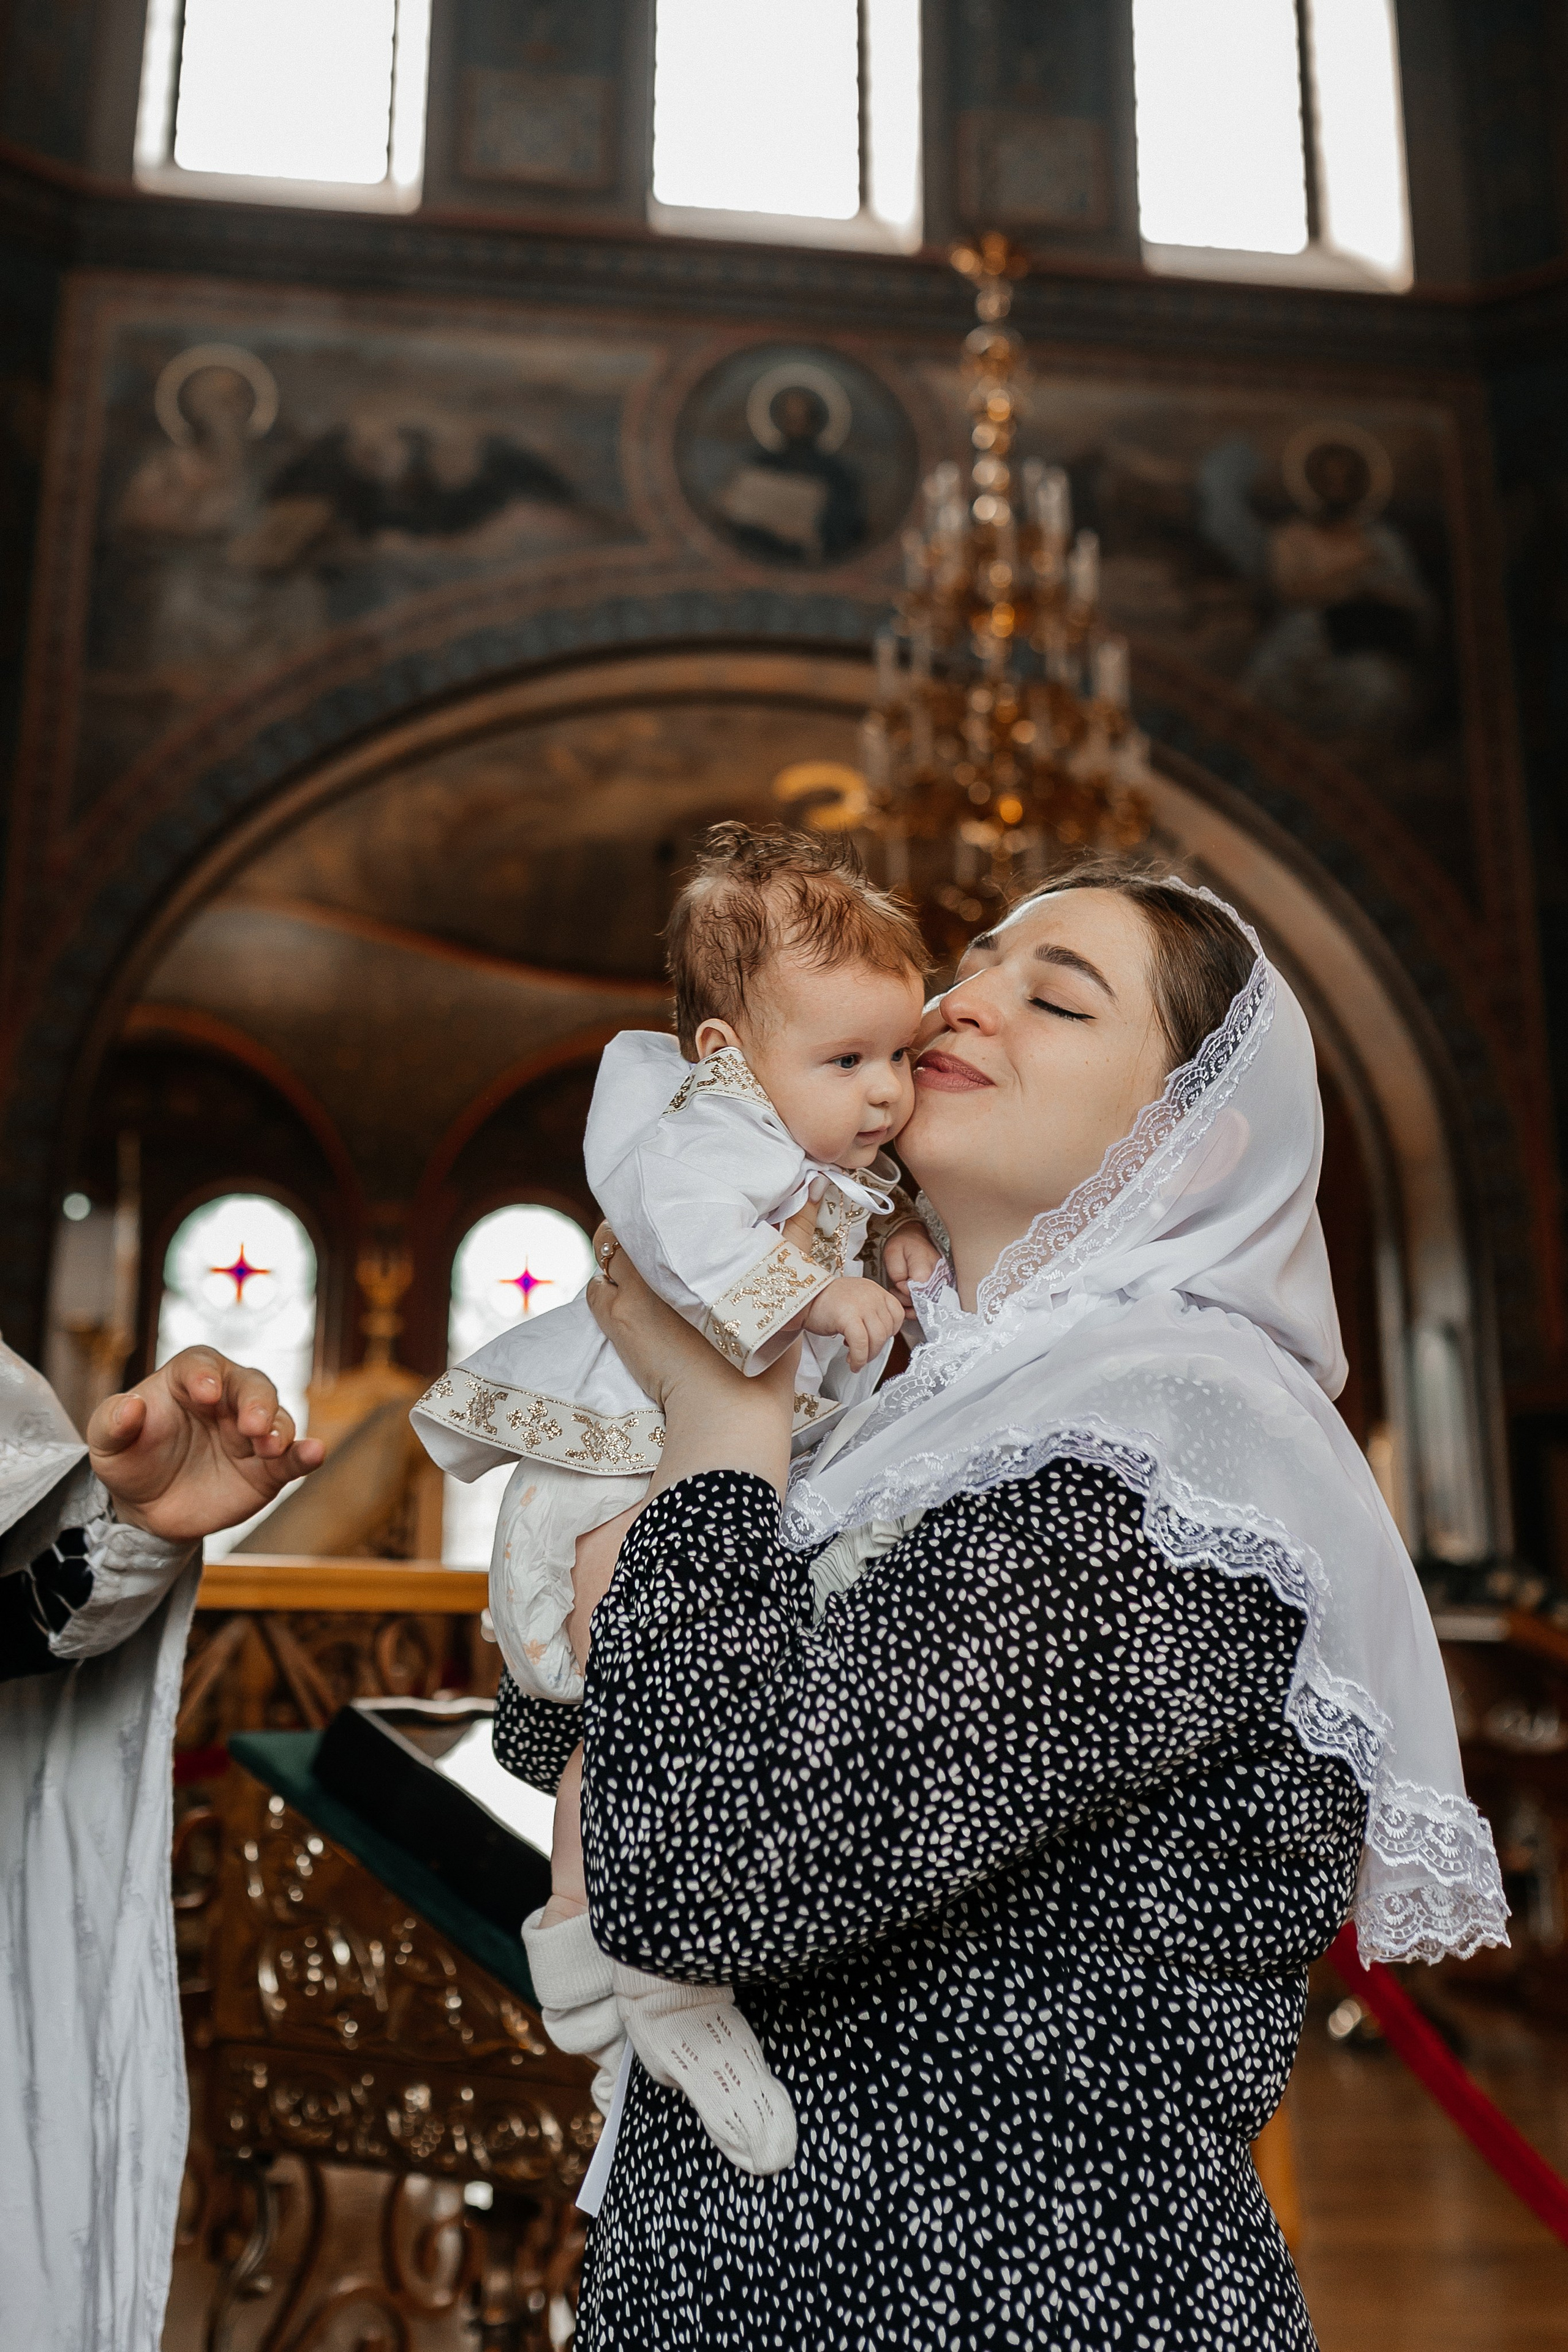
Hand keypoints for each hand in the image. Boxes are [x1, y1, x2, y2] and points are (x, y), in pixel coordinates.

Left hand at [87, 1348, 324, 1541]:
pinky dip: (306, 1454)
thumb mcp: (108, 1444)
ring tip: (270, 1446)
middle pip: (251, 1385)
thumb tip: (130, 1406)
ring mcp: (251, 1434)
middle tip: (252, 1423)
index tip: (204, 1392)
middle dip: (255, 1400)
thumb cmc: (131, 1460)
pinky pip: (292, 1458)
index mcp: (189, 1380)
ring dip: (279, 1428)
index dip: (205, 1374)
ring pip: (277, 1418)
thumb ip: (113, 1421)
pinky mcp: (268, 1469)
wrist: (149, 1508)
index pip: (201, 1365)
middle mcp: (227, 1400)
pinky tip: (315, 1453)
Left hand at [587, 1227, 795, 1498]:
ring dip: (619, 1258)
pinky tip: (622, 1300)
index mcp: (707, 1243)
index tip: (679, 1222)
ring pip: (610, 1252)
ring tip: (636, 1273)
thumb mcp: (788, 1280)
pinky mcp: (618, 1318)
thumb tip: (811, 1193)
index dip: (673, 1211)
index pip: (675, 1205)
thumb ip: (794, 1235)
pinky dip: (606, 1289)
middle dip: (644, 1231)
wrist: (730, 1404)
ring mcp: (636, 1286)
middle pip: (638, 1222)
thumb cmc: (765, 1349)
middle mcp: (668, 1254)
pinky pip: (597, 1288)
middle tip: (657, 1248)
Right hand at [803, 1275, 904, 1372]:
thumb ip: (871, 1313)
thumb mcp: (856, 1300)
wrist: (801, 1299)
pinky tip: (852, 1362)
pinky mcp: (848, 1316)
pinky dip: (859, 1358)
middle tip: (865, 1355)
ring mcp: (861, 1304)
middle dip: (876, 1349)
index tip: (879, 1340)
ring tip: (856, 1360)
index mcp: (874, 1290)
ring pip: (877, 1339)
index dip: (891, 1332)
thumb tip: (882, 1337)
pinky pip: (861, 1344)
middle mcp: (871, 1295)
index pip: (897, 1313)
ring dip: (868, 1356)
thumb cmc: (825, 1302)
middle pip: (887, 1329)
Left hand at [880, 1222, 943, 1308]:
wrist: (916, 1235)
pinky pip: (932, 1303)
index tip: (896, 1283)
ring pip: (927, 1306)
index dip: (901, 1292)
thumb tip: (906, 1290)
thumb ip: (897, 1274)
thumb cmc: (904, 1243)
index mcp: (926, 1272)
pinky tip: (910, 1297)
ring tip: (903, 1289)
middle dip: (906, 1299)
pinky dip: (919, 1304)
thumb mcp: (893, 1253)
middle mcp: (938, 1280)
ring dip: (911, 1302)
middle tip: (896, 1286)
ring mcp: (942, 1283)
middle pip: (921, 1303)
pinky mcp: (942, 1286)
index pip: (913, 1295)